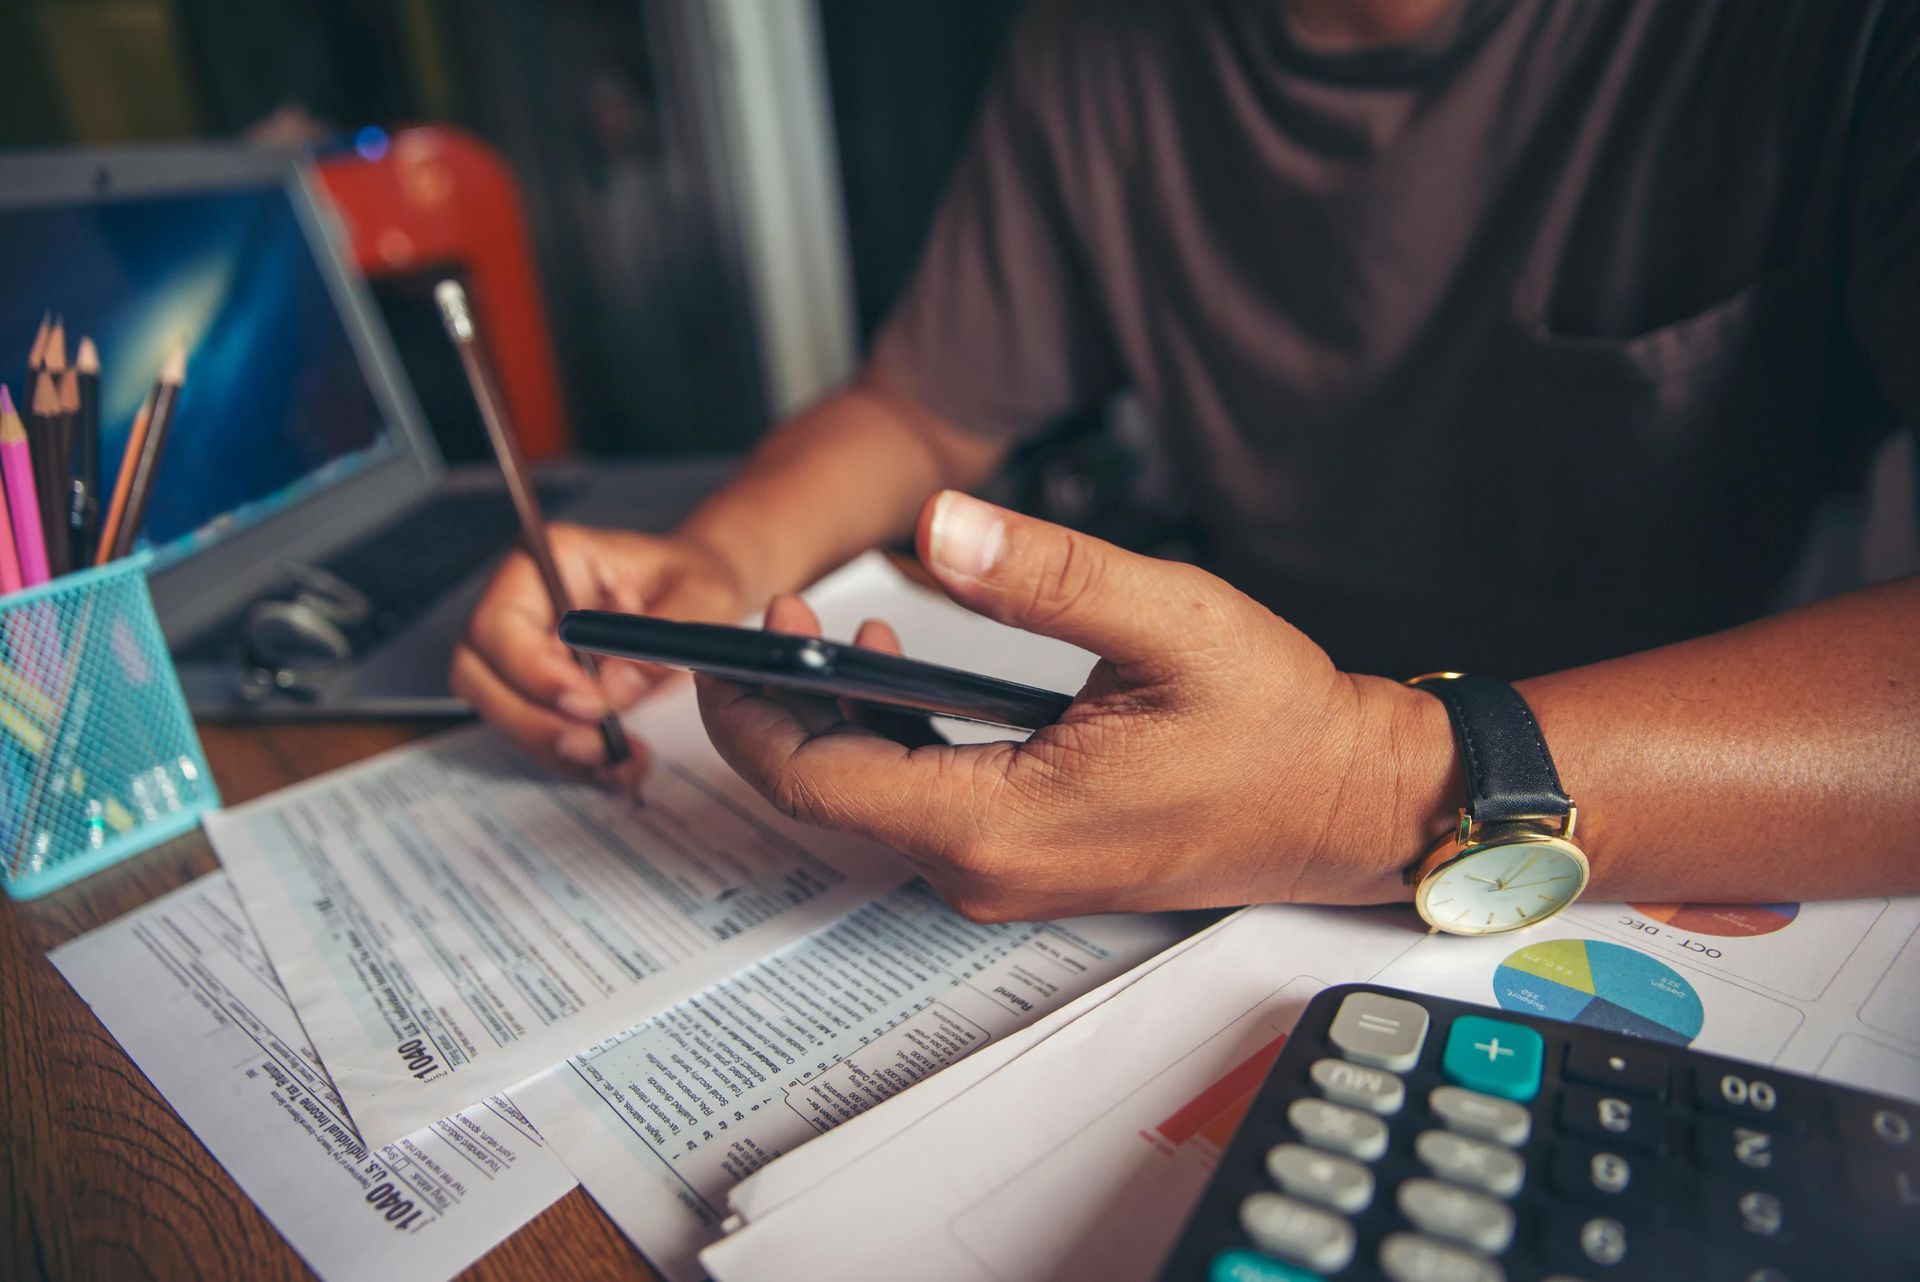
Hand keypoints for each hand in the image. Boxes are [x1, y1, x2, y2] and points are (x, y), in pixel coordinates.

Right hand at [453, 524, 746, 783]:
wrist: (699, 596)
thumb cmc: (694, 579)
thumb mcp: (703, 595)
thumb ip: (662, 633)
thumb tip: (613, 689)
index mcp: (550, 560)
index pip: (500, 622)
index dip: (532, 672)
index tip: (589, 704)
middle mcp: (521, 603)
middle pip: (478, 673)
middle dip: (533, 722)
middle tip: (599, 748)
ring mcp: (520, 649)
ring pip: (500, 710)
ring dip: (553, 747)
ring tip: (621, 761)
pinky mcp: (535, 688)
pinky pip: (531, 731)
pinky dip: (570, 759)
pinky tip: (618, 764)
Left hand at [696, 491, 1441, 920]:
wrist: (1347, 802)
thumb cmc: (1275, 723)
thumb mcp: (1166, 619)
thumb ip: (1045, 574)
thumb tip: (938, 527)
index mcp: (997, 821)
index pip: (814, 780)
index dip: (751, 709)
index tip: (732, 637)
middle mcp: (984, 868)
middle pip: (829, 795)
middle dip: (786, 704)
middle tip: (782, 612)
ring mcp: (1004, 873)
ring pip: (873, 801)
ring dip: (839, 719)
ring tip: (837, 628)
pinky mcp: (1026, 860)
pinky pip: (921, 804)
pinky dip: (892, 741)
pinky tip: (905, 675)